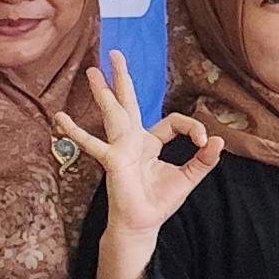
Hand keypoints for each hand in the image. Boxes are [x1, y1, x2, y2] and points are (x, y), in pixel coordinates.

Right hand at [58, 53, 222, 231]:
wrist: (143, 224)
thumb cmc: (159, 201)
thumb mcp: (189, 177)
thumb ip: (204, 159)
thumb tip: (218, 140)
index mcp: (150, 142)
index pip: (173, 122)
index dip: (192, 127)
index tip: (203, 142)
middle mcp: (133, 141)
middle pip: (128, 103)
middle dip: (122, 79)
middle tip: (115, 54)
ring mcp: (120, 149)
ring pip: (113, 114)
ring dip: (104, 92)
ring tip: (93, 71)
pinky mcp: (113, 160)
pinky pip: (93, 143)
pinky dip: (76, 131)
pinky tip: (60, 118)